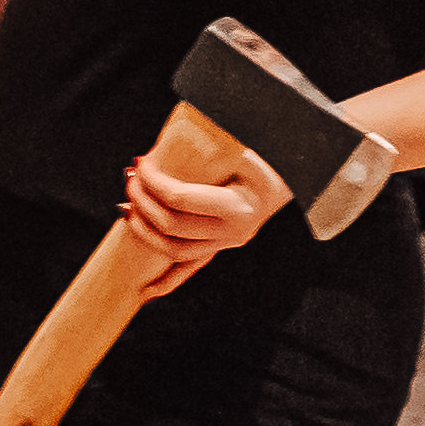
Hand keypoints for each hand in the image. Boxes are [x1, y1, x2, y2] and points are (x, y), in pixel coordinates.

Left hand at [118, 147, 285, 299]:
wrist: (297, 176)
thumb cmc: (268, 156)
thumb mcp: (246, 148)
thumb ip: (216, 142)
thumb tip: (175, 134)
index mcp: (238, 207)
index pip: (181, 199)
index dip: (154, 182)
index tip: (140, 163)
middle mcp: (234, 232)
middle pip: (173, 226)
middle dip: (143, 202)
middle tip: (130, 179)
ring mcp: (227, 243)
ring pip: (175, 250)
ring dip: (144, 232)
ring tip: (126, 209)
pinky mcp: (223, 247)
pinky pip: (192, 268)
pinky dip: (168, 281)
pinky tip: (145, 290)